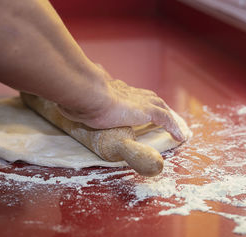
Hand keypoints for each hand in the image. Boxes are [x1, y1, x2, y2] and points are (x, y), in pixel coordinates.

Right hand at [58, 74, 184, 141]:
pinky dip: (173, 127)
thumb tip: (65, 107)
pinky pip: (166, 119)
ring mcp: (139, 101)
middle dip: (159, 106)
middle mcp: (130, 93)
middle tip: (165, 116)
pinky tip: (180, 137)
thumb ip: (76, 104)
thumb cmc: (79, 97)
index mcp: (115, 91)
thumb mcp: (77, 101)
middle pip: (151, 98)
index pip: (132, 94)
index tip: (142, 106)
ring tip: (176, 129)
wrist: (87, 93)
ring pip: (161, 107)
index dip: (139, 100)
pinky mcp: (146, 111)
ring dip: (169, 118)